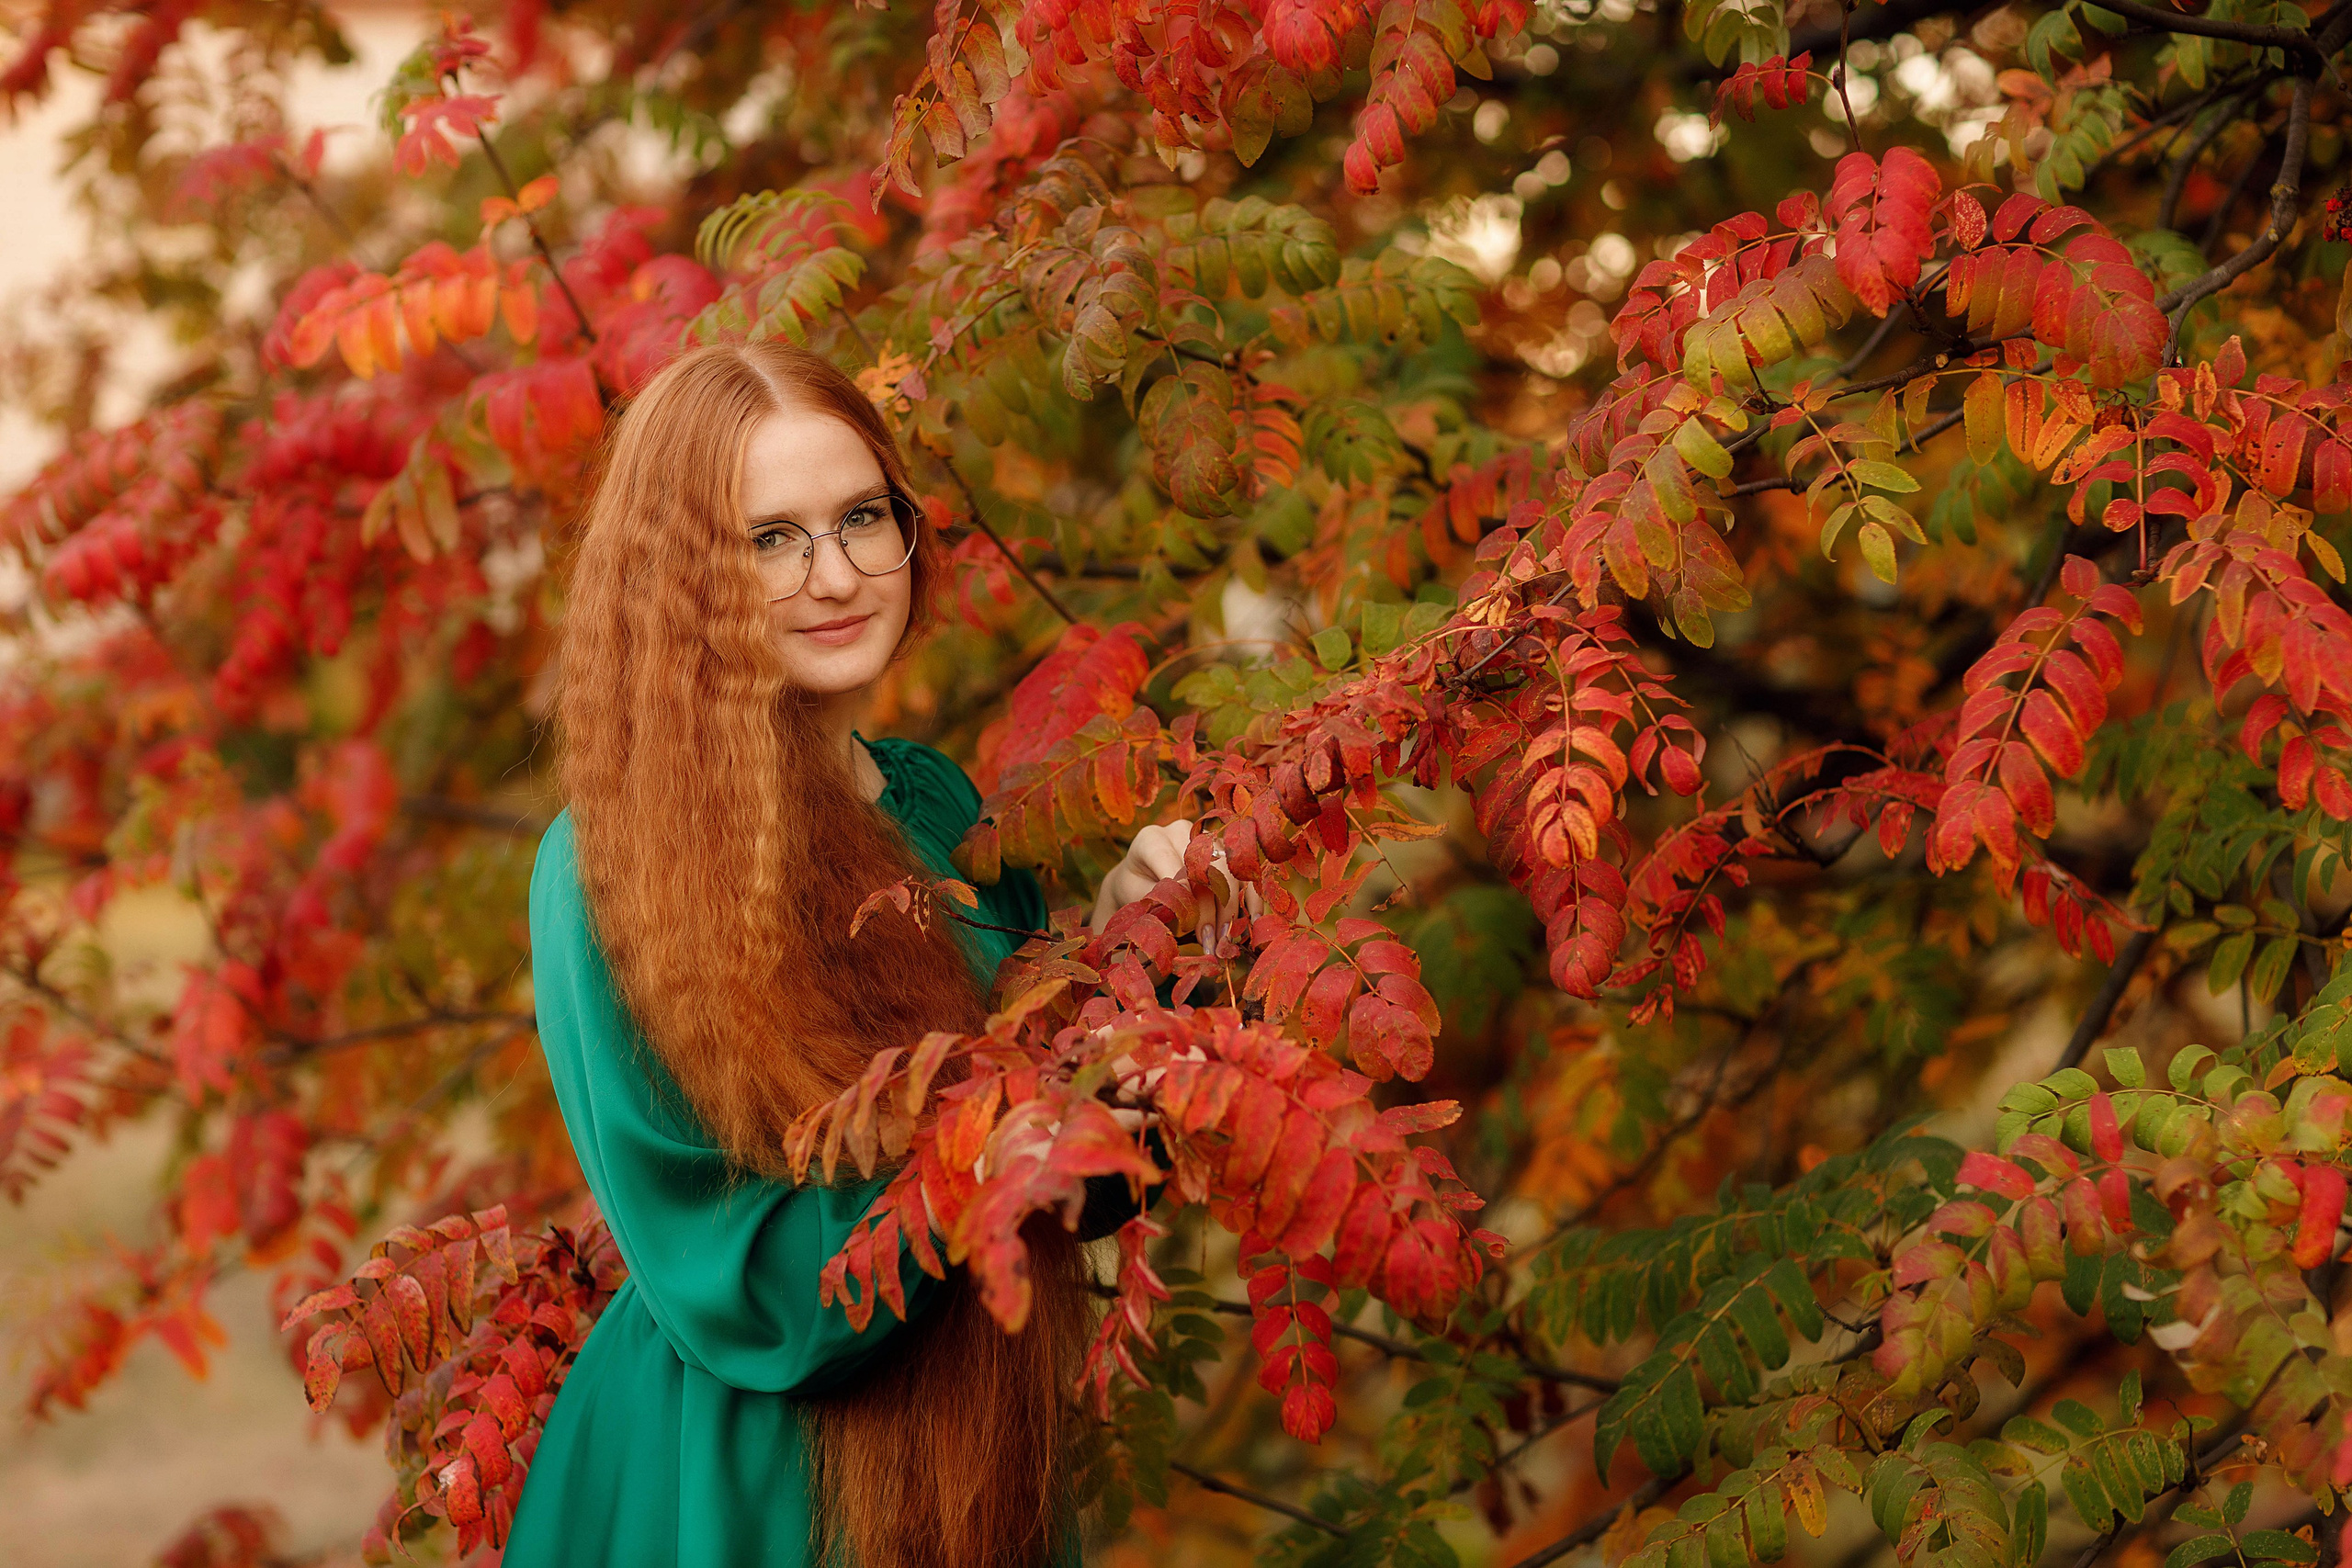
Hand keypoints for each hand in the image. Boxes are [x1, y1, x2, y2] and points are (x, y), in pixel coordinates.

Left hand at [1089, 819, 1261, 947]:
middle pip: (1205, 865)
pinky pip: (1246, 875)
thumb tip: (1186, 924)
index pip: (1171, 863)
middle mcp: (1184, 833)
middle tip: (1208, 940)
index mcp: (1152, 839)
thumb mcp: (1135, 899)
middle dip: (1209, 907)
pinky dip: (1251, 900)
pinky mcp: (1228, 855)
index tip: (1186, 926)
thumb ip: (1156, 905)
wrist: (1142, 883)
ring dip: (1230, 909)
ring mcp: (1210, 841)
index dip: (1182, 895)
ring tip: (1225, 941)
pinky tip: (1254, 922)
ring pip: (1229, 870)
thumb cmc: (1135, 892)